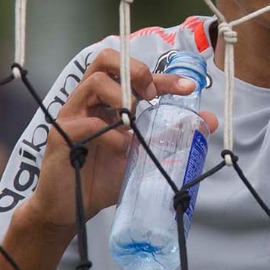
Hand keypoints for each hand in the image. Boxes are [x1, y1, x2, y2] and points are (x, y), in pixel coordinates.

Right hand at [26, 49, 217, 234]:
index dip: (162, 76)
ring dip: (122, 97)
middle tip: (152, 94)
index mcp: (107, 101)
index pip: (132, 74)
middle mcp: (87, 101)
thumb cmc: (102, 178)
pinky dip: (111, 134)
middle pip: (105, 59)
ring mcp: (72, 115)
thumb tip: (208, 121)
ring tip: (135, 123)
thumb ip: (169, 136)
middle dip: (135, 70)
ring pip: (94, 82)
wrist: (69, 210)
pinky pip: (87, 123)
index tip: (188, 88)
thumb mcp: (142, 155)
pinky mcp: (61, 136)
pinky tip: (123, 148)